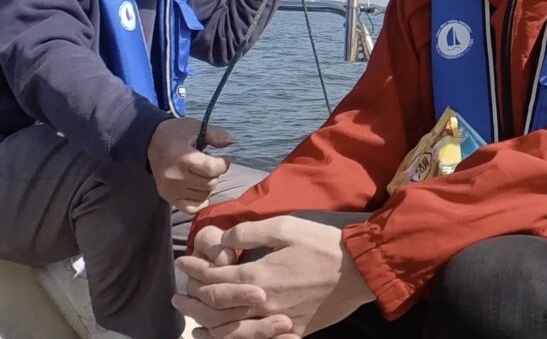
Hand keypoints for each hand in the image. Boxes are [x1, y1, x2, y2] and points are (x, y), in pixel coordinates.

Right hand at [146, 117, 232, 213]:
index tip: (224, 158)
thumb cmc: (177, 133)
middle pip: (210, 183)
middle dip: (216, 174)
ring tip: (202, 174)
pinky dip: (200, 200)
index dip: (224, 164)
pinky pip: (191, 208)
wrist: (152, 142)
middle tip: (211, 165)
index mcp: (183, 157)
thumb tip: (232, 142)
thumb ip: (216, 134)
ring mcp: (170, 189)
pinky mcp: (167, 197)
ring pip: (203, 196)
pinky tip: (199, 189)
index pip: (212, 169)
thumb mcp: (196, 127)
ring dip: (208, 186)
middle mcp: (175, 176)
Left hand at [173, 216, 372, 337]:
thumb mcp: (286, 227)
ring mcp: (275, 321)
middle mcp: (261, 303)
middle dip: (193, 299)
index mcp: (258, 276)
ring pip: (230, 330)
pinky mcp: (291, 331)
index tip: (183, 263)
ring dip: (207, 325)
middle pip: (216, 308)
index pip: (215, 278)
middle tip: (178, 294)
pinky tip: (224, 336)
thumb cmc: (323, 244)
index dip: (195, 270)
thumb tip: (224, 240)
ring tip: (192, 320)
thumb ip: (250, 232)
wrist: (360, 270)